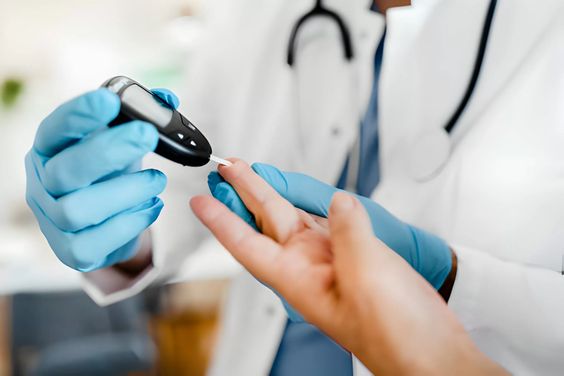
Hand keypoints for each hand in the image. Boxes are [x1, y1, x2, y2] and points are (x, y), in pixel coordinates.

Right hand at [25, 88, 177, 271]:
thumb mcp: (121, 143)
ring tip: (156, 181)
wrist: (107, 223)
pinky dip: (130, 223)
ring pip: (78, 209)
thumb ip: (141, 119)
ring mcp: (53, 220)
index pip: (55, 129)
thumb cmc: (110, 175)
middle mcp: (45, 183)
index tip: (109, 100)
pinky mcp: (72, 250)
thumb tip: (168, 98)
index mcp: (51, 149)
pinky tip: (151, 207)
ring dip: (126, 192)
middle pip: (67, 169)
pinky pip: (95, 242)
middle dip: (109, 150)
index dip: (79, 115)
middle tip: (147, 135)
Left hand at [192, 161, 505, 374]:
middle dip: (245, 192)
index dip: (221, 221)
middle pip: (268, 222)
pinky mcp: (358, 258)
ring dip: (271, 195)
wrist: (432, 352)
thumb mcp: (365, 274)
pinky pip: (328, 222)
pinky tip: (307, 193)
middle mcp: (311, 268)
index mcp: (299, 279)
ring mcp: (334, 262)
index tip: (200, 202)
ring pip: (294, 219)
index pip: (247, 244)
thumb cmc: (394, 333)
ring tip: (252, 173)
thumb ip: (347, 231)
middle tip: (226, 168)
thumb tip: (339, 203)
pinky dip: (316, 203)